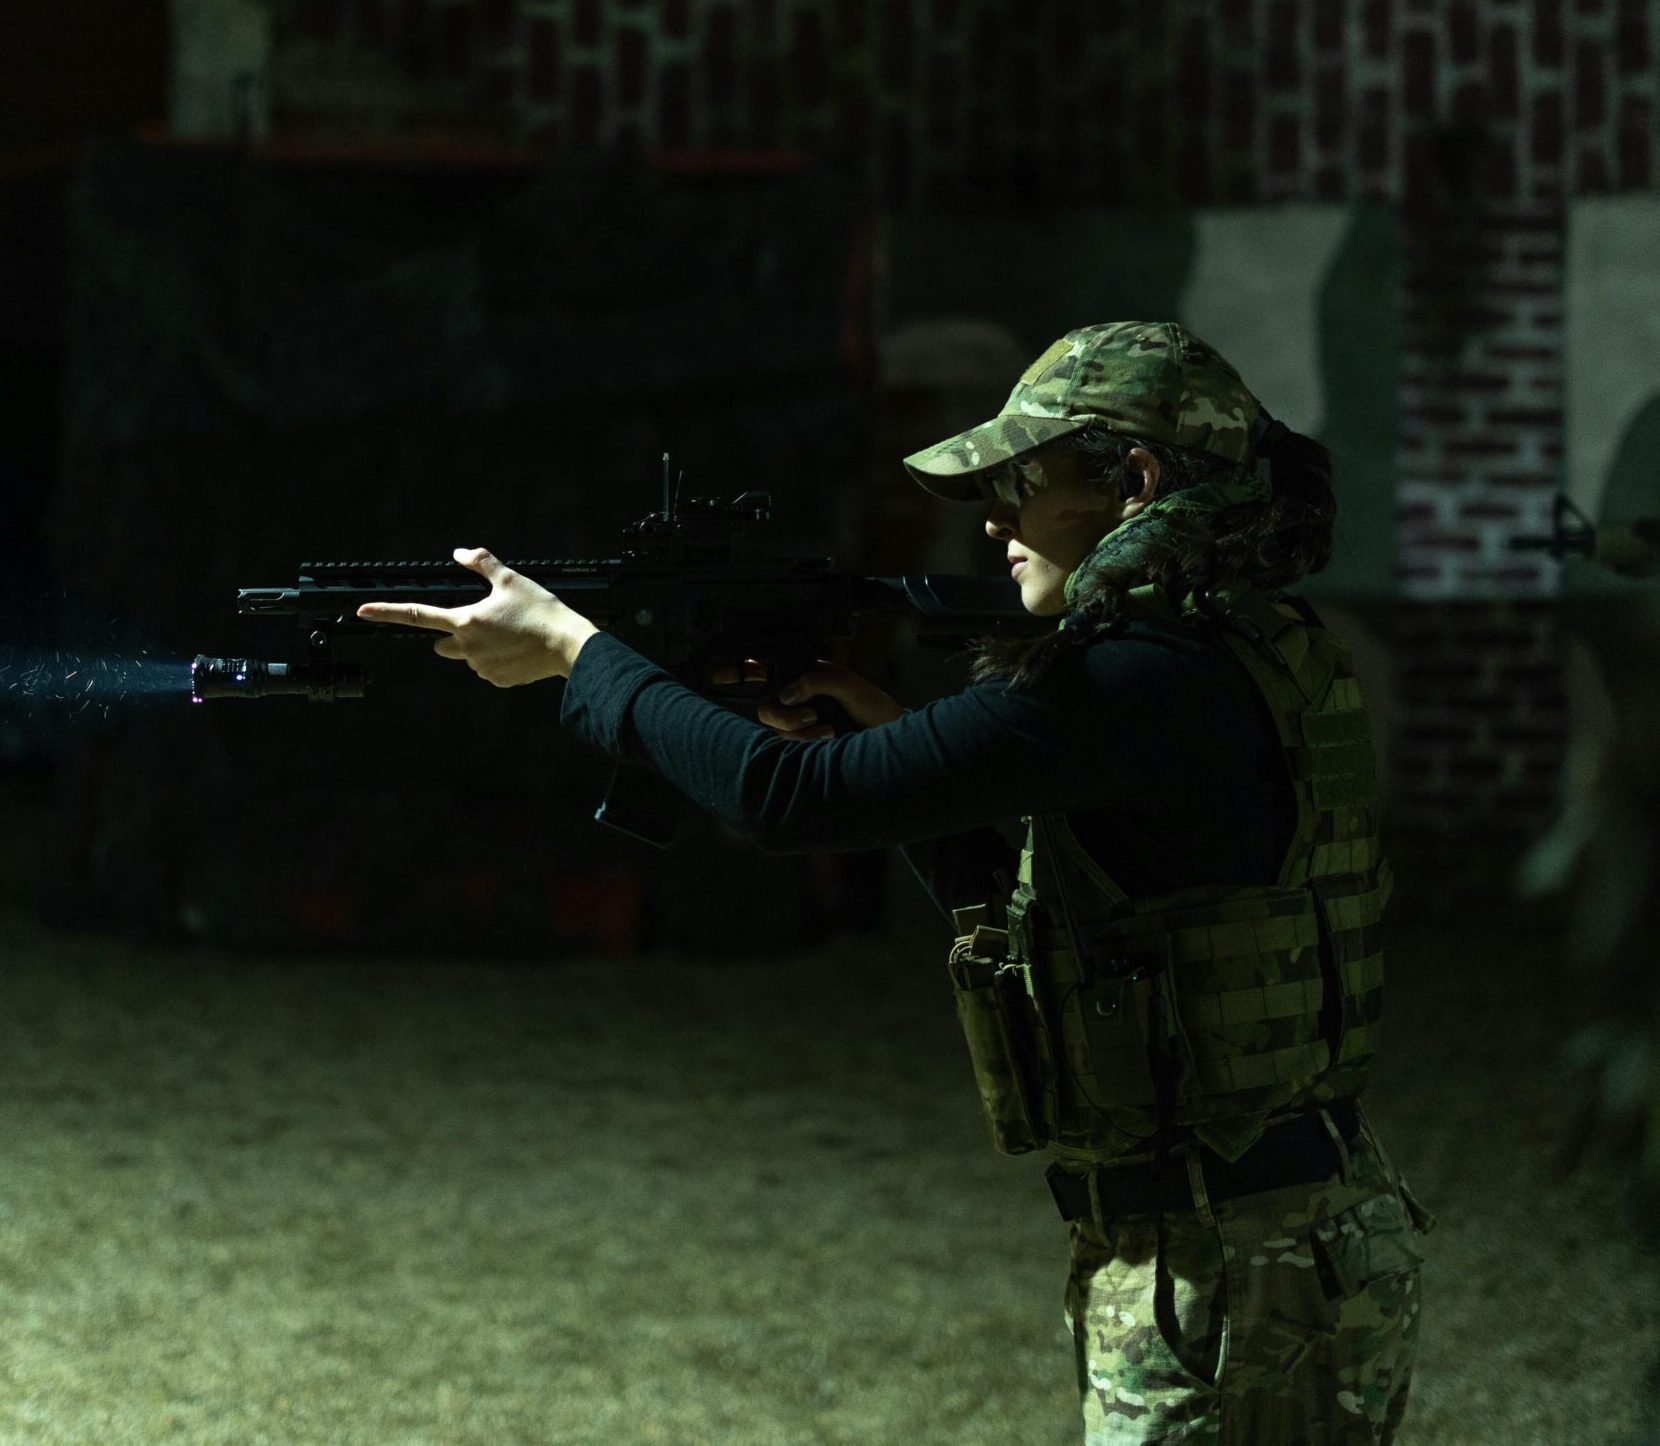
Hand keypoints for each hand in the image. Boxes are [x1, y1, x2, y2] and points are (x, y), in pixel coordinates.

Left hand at [355, 548, 599, 685]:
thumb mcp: (511, 579)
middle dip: (452, 634)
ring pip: (467, 656)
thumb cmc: (541, 610)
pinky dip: (496, 660)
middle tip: (481, 622)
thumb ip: (481, 563)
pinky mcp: (496, 680)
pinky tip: (517, 651)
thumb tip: (459, 552)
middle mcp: (467, 647)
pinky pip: (486, 669)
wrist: (569, 646)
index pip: (417, 615)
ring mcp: (481, 668)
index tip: (362, 612)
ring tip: (510, 635)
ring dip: (478, 646)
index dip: (387, 612)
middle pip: (441, 643)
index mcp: (466, 620)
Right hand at [708, 657, 903, 739]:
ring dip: (800, 730)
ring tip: (828, 728)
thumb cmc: (870, 704)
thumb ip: (814, 681)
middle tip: (809, 715)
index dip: (737, 672)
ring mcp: (798, 723)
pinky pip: (789, 745)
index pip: (765, 672)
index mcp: (802, 676)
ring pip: (776, 729)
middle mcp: (795, 699)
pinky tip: (829, 737)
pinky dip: (807, 741)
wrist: (888, 735)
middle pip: (765, 707)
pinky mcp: (804, 744)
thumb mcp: (845, 683)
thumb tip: (786, 695)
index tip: (719, 674)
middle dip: (783, 715)